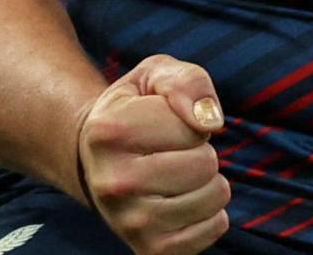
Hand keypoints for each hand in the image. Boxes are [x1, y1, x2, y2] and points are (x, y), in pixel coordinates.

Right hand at [74, 54, 231, 254]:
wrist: (97, 159)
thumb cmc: (135, 110)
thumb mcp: (155, 75)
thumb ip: (187, 82)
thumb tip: (209, 121)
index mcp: (109, 132)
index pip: (193, 128)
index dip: (192, 121)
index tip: (167, 123)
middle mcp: (113, 183)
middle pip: (205, 164)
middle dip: (201, 151)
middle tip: (174, 151)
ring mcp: (129, 222)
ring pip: (214, 197)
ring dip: (208, 181)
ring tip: (179, 174)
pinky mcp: (150, 249)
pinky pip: (215, 227)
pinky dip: (211, 212)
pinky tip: (183, 200)